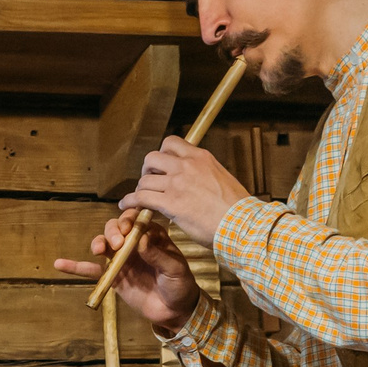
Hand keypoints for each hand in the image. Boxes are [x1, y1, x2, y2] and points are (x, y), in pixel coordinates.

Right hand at [54, 211, 202, 334]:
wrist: (175, 311)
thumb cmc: (180, 285)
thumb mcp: (175, 269)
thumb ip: (158, 254)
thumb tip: (141, 240)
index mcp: (152, 236)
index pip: (136, 219)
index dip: (129, 218)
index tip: (128, 227)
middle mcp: (134, 244)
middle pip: (116, 228)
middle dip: (113, 230)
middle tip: (116, 242)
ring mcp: (122, 259)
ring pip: (104, 244)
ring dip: (98, 242)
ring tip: (99, 250)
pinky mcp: (113, 276)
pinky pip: (92, 270)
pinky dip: (76, 267)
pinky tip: (60, 264)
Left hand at [123, 132, 252, 248]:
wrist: (240, 223)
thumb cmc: (236, 208)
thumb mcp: (222, 178)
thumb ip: (205, 173)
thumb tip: (196, 177)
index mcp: (201, 157)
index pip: (171, 143)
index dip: (161, 154)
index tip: (161, 166)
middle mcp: (187, 166)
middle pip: (152, 157)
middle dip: (147, 169)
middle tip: (150, 181)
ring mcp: (177, 184)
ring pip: (145, 179)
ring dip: (140, 189)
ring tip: (141, 198)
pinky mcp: (170, 203)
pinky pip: (141, 197)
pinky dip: (130, 201)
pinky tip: (127, 206)